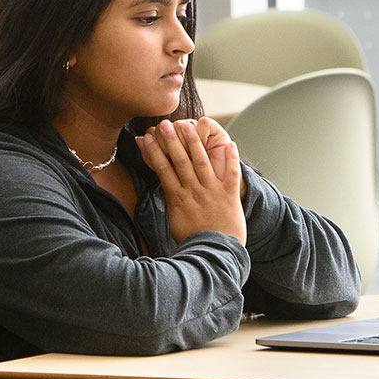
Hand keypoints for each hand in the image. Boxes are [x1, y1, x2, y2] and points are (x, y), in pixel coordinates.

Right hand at [136, 119, 244, 244]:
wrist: (215, 254)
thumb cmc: (193, 240)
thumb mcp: (174, 222)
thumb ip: (171, 203)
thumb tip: (165, 189)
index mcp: (178, 198)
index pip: (163, 169)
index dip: (154, 152)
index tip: (146, 138)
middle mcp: (194, 191)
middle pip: (180, 160)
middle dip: (171, 140)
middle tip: (164, 124)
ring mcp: (212, 192)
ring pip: (202, 162)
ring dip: (194, 143)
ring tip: (187, 125)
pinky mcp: (230, 195)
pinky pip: (232, 173)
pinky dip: (231, 159)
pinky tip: (231, 144)